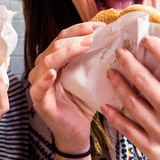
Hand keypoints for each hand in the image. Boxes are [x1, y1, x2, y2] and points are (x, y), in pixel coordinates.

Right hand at [28, 22, 101, 152]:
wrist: (77, 133)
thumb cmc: (83, 104)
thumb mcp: (92, 79)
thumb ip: (98, 62)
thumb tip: (121, 43)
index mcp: (57, 59)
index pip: (65, 37)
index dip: (81, 29)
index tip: (101, 26)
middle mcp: (45, 67)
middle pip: (56, 44)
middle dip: (76, 38)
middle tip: (95, 36)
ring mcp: (39, 83)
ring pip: (47, 60)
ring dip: (66, 52)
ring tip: (83, 47)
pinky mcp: (39, 101)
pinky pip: (38, 88)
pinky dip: (44, 79)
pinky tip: (52, 73)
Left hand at [100, 35, 159, 159]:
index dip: (157, 48)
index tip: (147, 40)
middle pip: (145, 80)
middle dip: (128, 62)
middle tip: (120, 52)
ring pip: (131, 102)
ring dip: (118, 84)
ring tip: (111, 73)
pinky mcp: (152, 150)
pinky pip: (127, 128)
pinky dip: (114, 115)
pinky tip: (105, 105)